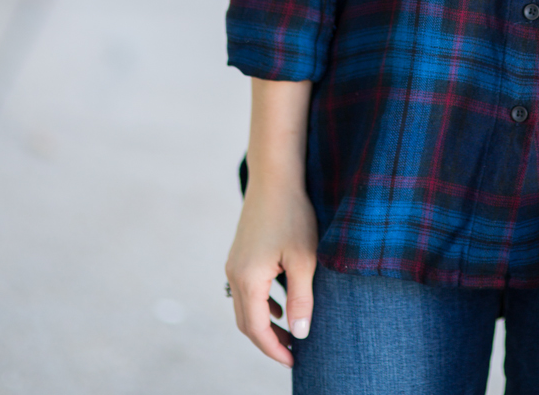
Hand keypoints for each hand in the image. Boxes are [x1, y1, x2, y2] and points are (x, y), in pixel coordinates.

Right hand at [225, 179, 317, 366]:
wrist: (275, 175)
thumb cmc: (293, 214)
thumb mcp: (304, 259)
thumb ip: (301, 299)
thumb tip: (299, 335)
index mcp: (248, 279)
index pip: (257, 329)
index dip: (275, 349)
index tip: (294, 362)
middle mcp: (234, 274)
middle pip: (247, 323)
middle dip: (269, 341)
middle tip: (293, 354)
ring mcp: (234, 263)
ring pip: (245, 307)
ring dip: (265, 324)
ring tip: (290, 335)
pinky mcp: (240, 254)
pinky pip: (247, 290)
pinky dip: (262, 306)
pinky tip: (281, 306)